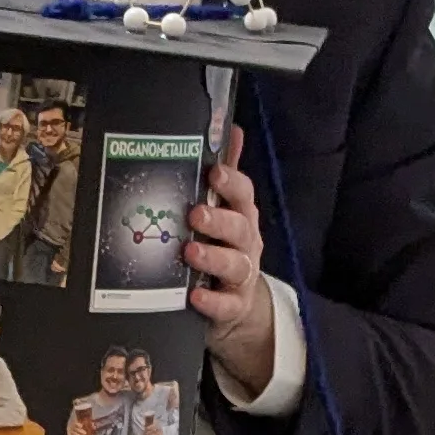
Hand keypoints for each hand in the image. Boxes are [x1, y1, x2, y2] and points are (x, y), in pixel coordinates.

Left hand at [188, 125, 276, 394]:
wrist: (235, 305)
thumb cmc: (222, 247)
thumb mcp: (224, 210)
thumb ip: (225, 172)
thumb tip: (232, 127)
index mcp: (240, 215)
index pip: (243, 194)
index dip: (231, 182)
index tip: (214, 172)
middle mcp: (245, 243)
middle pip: (239, 227)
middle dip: (219, 220)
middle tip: (194, 213)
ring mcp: (241, 276)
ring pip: (234, 264)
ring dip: (213, 257)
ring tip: (190, 252)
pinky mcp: (232, 306)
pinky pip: (225, 304)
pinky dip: (212, 300)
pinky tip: (195, 295)